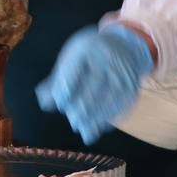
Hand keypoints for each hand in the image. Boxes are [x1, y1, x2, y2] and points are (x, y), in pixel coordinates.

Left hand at [35, 23, 153, 143]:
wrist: (126, 47)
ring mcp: (122, 75)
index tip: (60, 104)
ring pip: (108, 99)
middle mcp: (107, 60)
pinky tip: (97, 128)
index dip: (66, 89)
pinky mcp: (131, 88)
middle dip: (82, 106)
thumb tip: (44, 103)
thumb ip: (57, 80)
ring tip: (82, 129)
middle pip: (94, 86)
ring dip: (95, 117)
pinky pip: (120, 106)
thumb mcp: (72, 58)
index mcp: (87, 49)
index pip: (74, 70)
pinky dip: (107, 119)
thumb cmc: (90, 55)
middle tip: (72, 119)